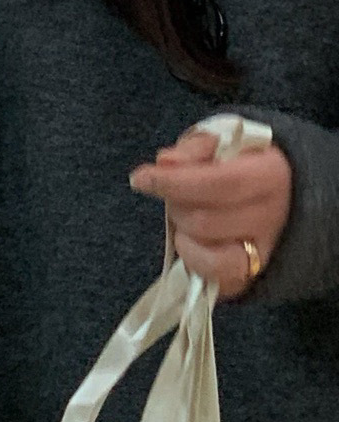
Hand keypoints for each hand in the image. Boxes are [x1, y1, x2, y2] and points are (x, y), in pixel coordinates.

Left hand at [130, 130, 292, 297]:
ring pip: (202, 245)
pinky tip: (190, 241)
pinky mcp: (246, 275)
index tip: (141, 177)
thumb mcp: (224, 147)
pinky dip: (189, 255)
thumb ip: (195, 149)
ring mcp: (261, 249)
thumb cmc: (243, 170)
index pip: (218, 182)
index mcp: (271, 173)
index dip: (175, 182)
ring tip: (187, 216)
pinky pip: (207, 271)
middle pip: (204, 218)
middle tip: (175, 196)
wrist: (280, 201)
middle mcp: (271, 214)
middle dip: (176, 206)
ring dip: (181, 229)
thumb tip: (165, 161)